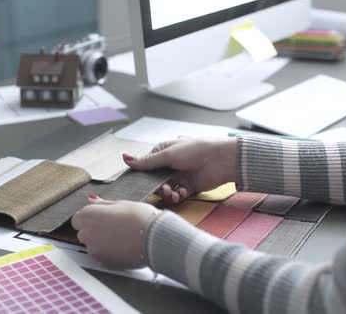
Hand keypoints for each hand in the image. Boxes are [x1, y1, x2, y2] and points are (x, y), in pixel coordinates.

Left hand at [71, 195, 159, 269]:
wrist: (156, 238)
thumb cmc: (141, 218)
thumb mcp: (122, 204)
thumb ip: (103, 204)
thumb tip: (92, 200)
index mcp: (89, 215)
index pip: (78, 218)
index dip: (91, 217)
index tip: (102, 217)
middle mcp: (87, 234)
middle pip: (83, 232)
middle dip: (94, 230)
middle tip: (114, 226)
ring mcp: (95, 250)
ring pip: (93, 245)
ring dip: (102, 242)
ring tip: (122, 236)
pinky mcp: (104, 262)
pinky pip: (102, 256)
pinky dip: (109, 252)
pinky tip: (123, 246)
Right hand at [123, 138, 237, 202]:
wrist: (221, 160)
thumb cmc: (195, 150)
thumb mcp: (168, 155)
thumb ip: (147, 161)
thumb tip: (124, 157)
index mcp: (163, 152)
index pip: (146, 166)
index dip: (142, 176)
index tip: (138, 185)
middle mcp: (170, 164)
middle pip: (155, 180)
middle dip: (158, 187)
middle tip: (163, 190)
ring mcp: (180, 175)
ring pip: (166, 188)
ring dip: (168, 193)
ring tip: (174, 195)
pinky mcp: (189, 185)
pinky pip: (178, 193)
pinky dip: (178, 195)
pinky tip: (182, 194)